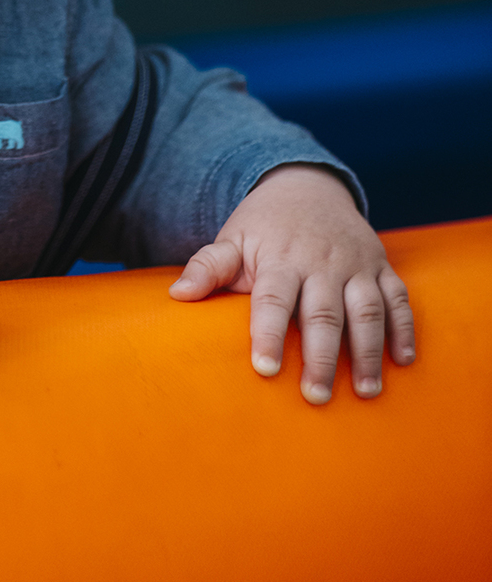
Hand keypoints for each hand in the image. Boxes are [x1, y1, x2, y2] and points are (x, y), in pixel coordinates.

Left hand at [168, 164, 415, 403]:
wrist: (306, 184)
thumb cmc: (263, 226)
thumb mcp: (232, 238)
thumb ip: (208, 266)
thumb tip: (178, 294)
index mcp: (280, 258)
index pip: (273, 299)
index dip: (268, 333)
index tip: (264, 370)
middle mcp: (321, 262)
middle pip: (323, 312)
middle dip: (321, 356)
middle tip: (316, 397)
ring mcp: (355, 264)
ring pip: (366, 309)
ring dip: (368, 351)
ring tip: (366, 392)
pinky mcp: (381, 266)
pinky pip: (398, 298)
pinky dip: (404, 328)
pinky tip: (403, 362)